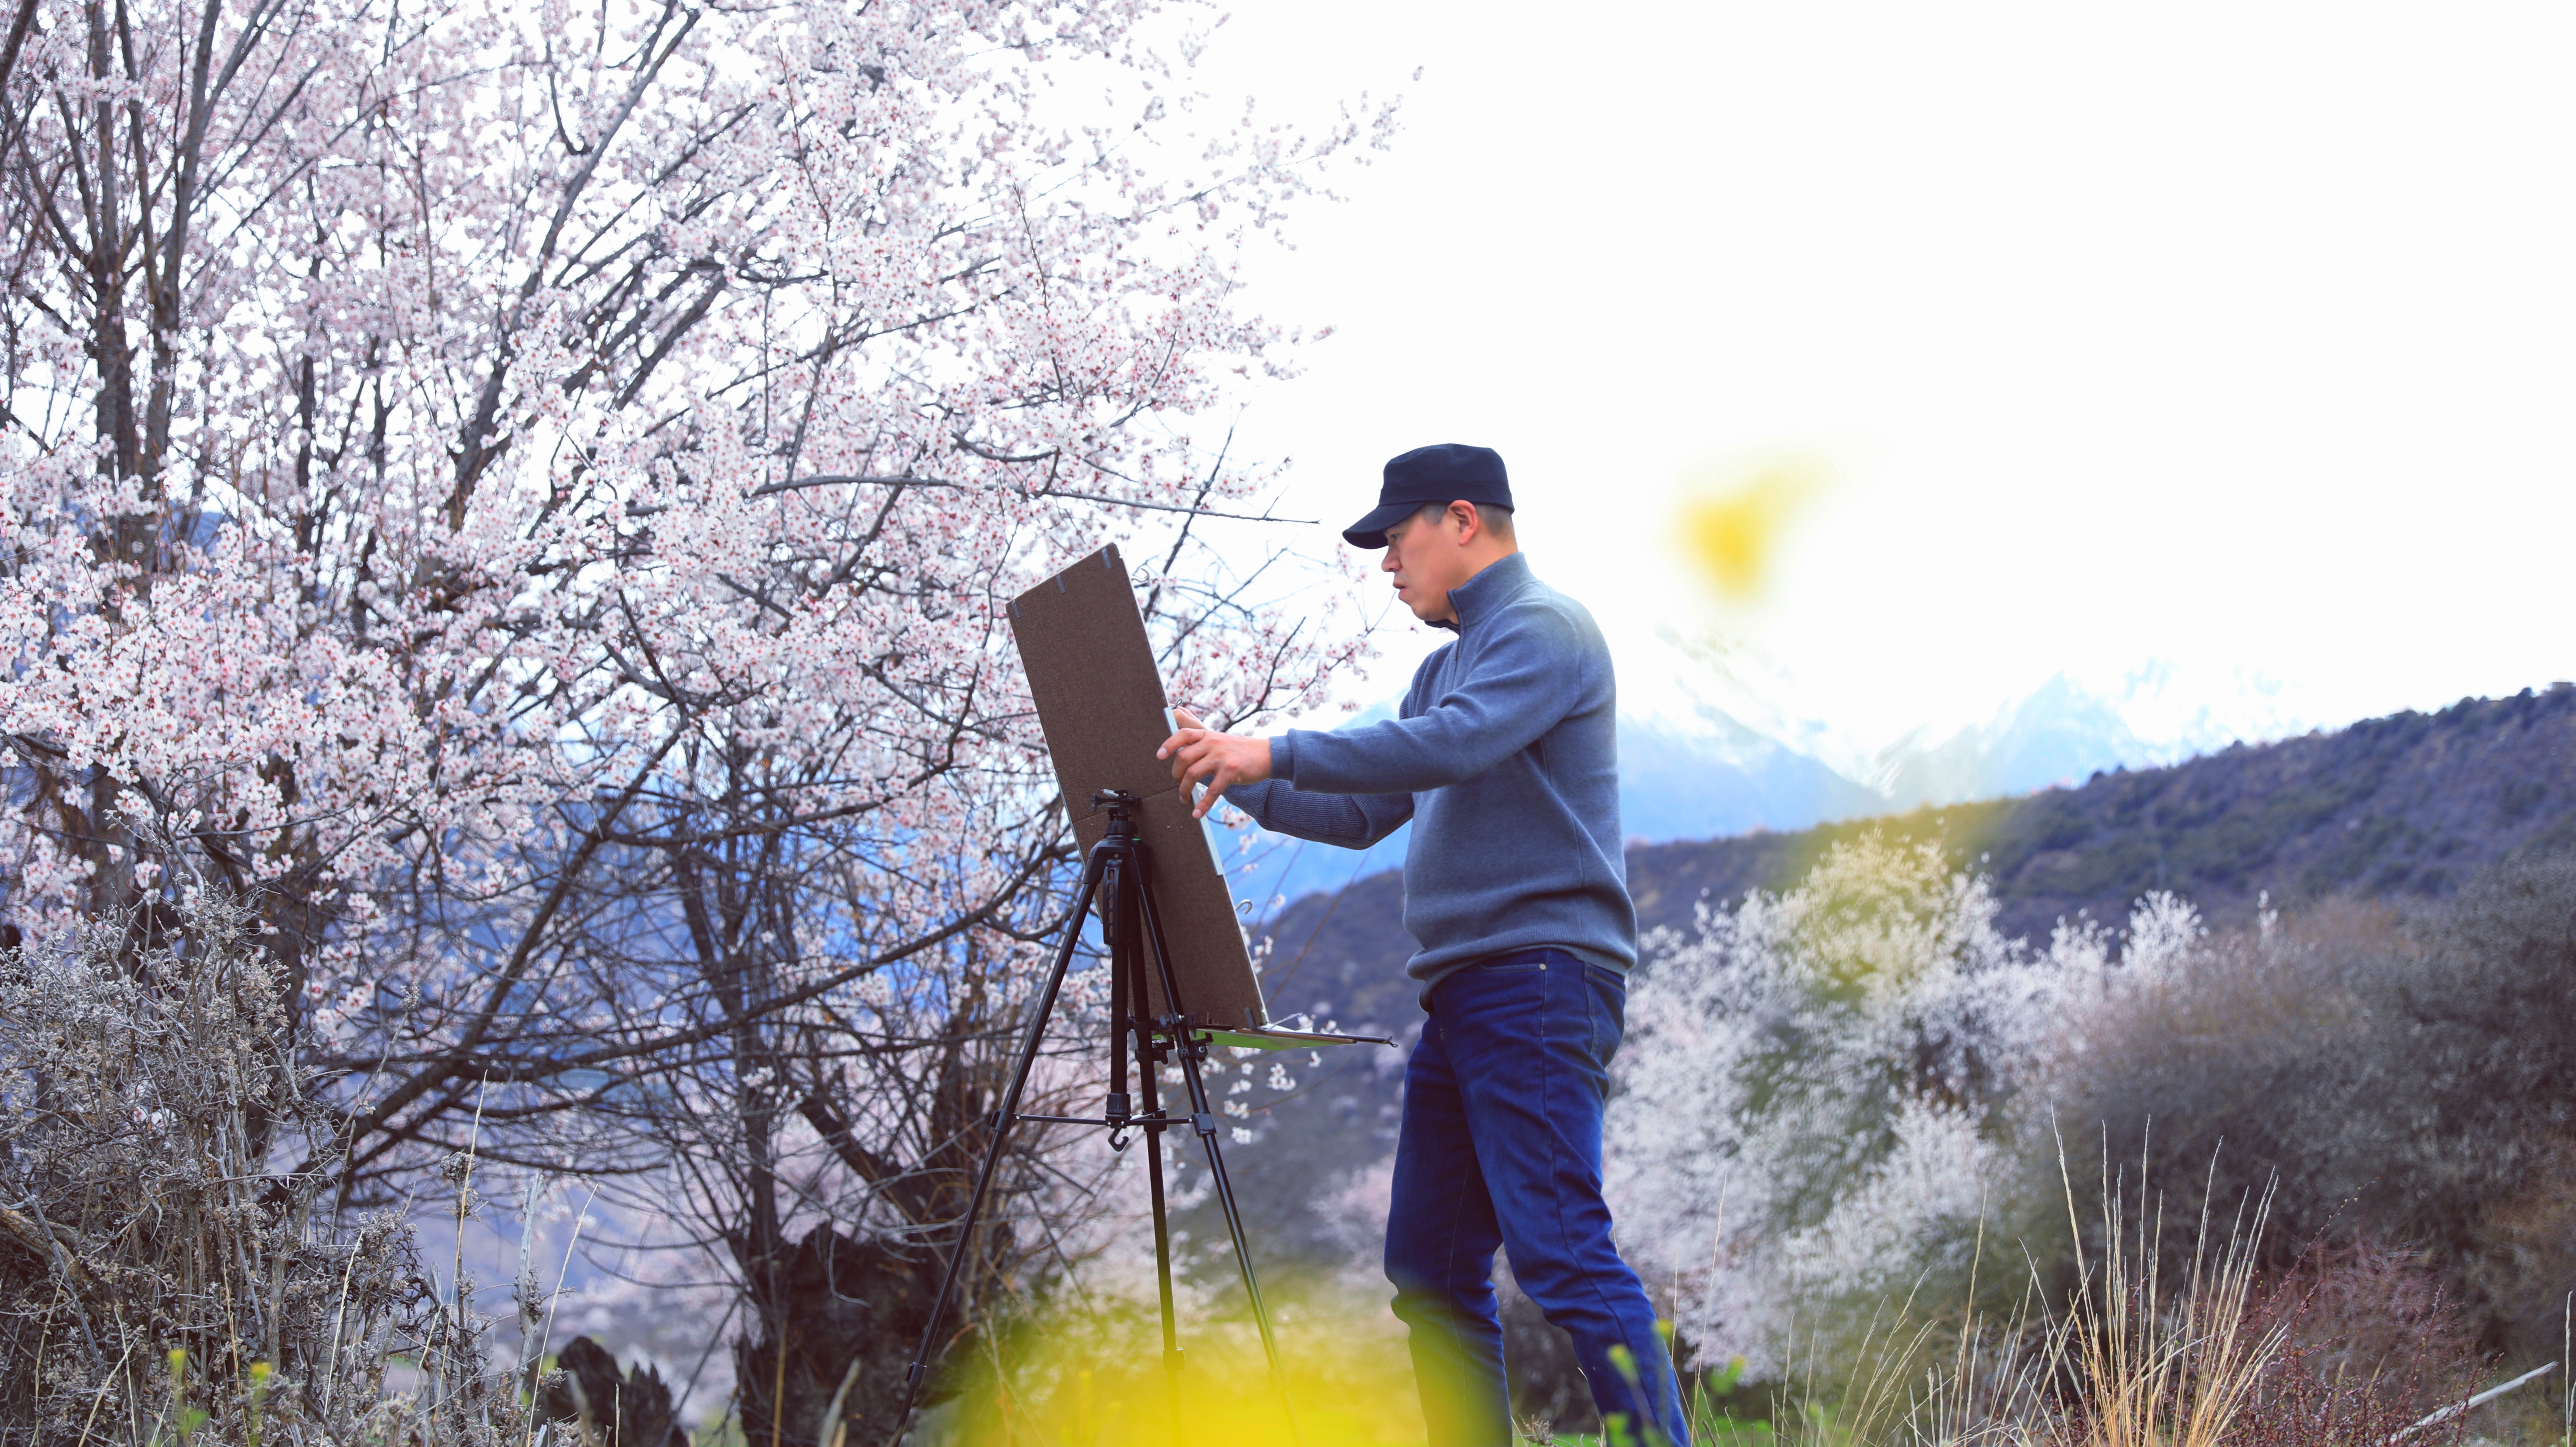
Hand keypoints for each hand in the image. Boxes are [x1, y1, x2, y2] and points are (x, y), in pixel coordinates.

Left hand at [1158, 707, 1272, 818]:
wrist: (1267, 755)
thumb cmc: (1239, 750)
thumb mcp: (1220, 739)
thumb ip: (1201, 740)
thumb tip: (1180, 738)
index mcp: (1208, 735)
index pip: (1183, 734)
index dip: (1169, 744)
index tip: (1159, 756)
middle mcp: (1213, 743)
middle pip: (1183, 757)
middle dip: (1175, 774)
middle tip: (1177, 784)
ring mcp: (1222, 756)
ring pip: (1193, 774)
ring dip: (1184, 790)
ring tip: (1184, 799)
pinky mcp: (1231, 771)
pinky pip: (1213, 790)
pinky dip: (1203, 804)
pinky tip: (1198, 813)